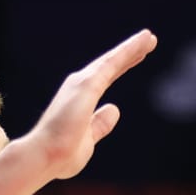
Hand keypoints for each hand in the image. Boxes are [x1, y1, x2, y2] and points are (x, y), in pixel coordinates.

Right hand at [21, 30, 157, 180]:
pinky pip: (113, 62)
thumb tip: (114, 109)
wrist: (45, 157)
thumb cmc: (62, 154)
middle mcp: (79, 86)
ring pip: (113, 60)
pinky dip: (128, 50)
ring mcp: (82, 83)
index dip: (123, 66)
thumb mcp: (89, 138)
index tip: (137, 57)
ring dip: (132, 47)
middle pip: (110, 65)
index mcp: (80, 98)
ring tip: (150, 37)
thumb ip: (100, 123)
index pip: (107, 77)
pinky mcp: (88, 84)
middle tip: (149, 40)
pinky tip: (143, 42)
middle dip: (129, 52)